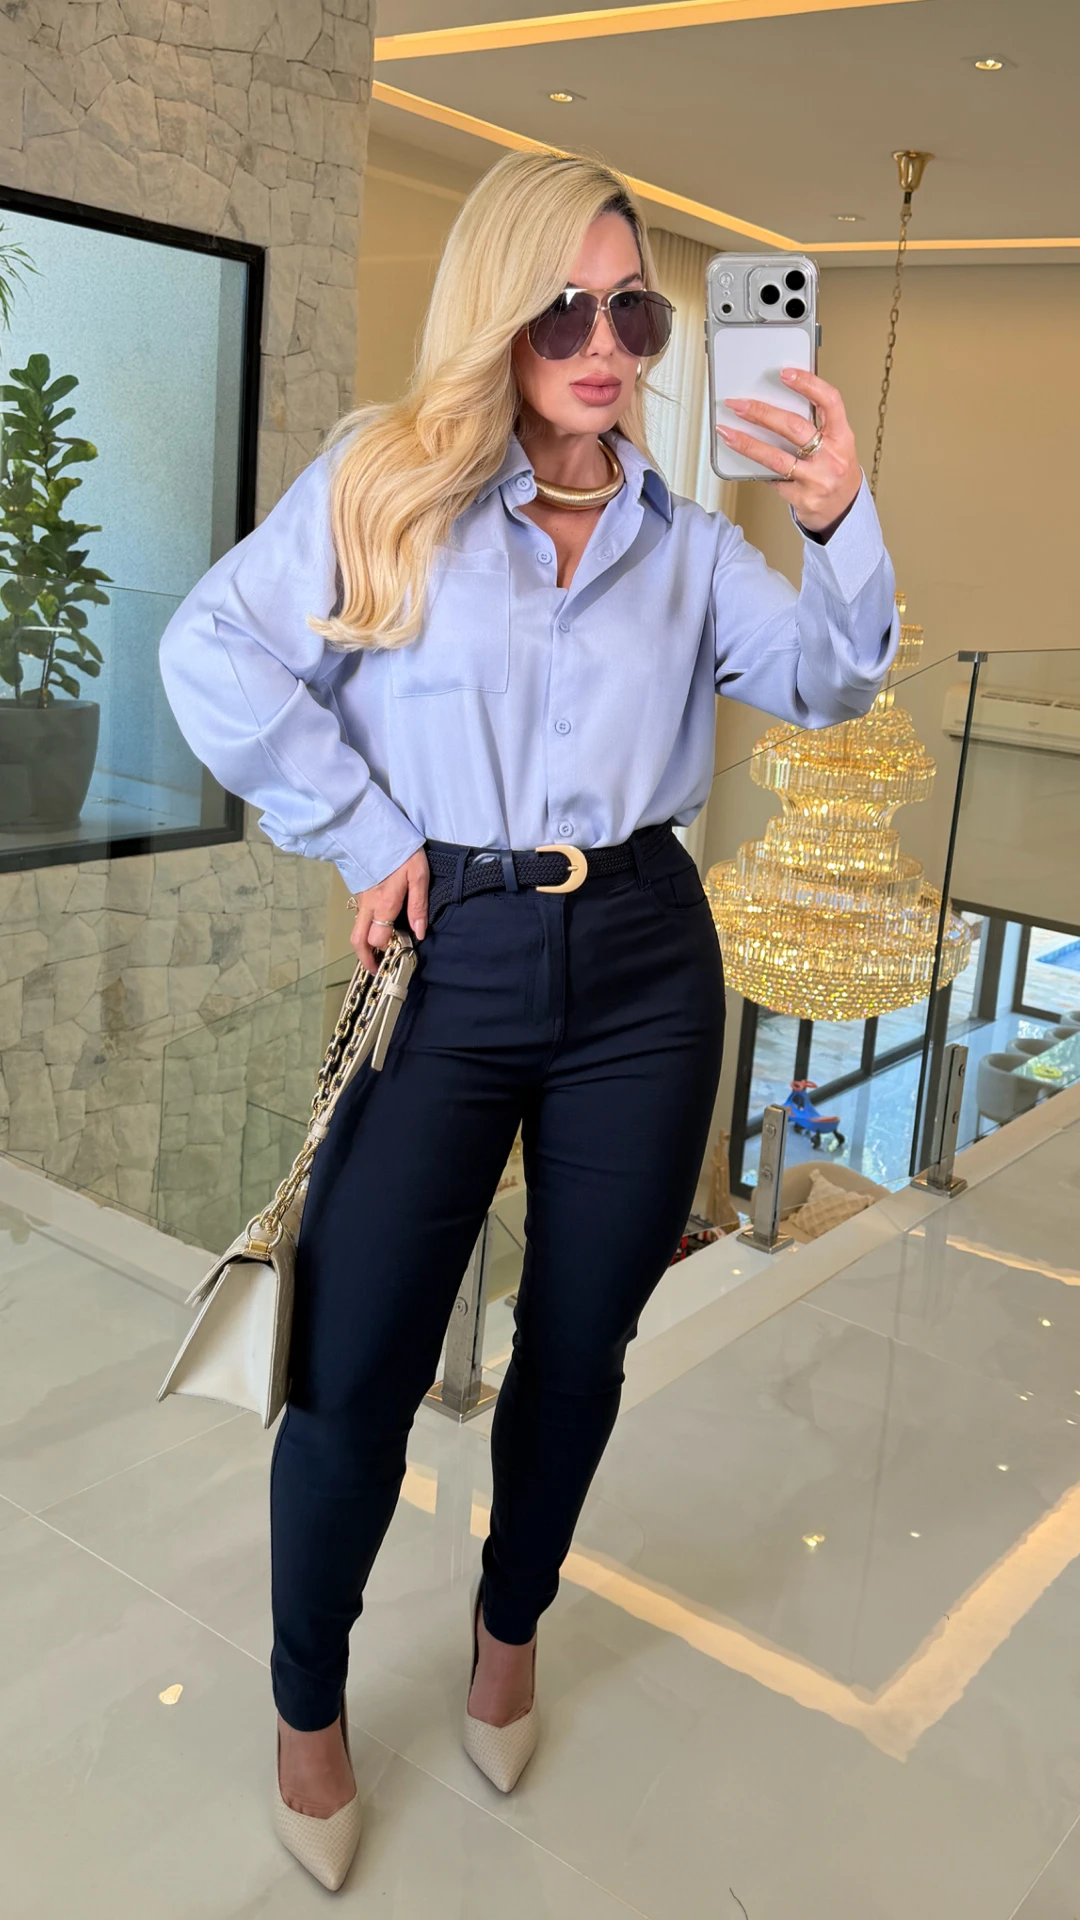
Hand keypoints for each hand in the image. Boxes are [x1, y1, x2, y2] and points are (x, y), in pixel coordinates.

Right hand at [349, 849, 428, 974]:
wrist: (372, 827)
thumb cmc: (400, 850)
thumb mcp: (418, 875)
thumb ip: (418, 905)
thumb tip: (419, 933)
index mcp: (384, 904)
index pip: (378, 939)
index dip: (387, 951)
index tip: (397, 957)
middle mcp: (368, 905)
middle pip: (358, 940)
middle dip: (366, 958)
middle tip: (376, 968)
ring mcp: (361, 898)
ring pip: (356, 928)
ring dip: (364, 943)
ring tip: (378, 952)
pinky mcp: (359, 890)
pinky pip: (360, 915)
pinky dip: (365, 927)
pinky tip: (378, 925)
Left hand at [718, 368, 860, 532]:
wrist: (844, 510)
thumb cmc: (837, 471)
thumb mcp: (837, 443)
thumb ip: (816, 425)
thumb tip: (777, 404)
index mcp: (842, 437)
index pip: (829, 401)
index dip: (808, 384)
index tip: (785, 373)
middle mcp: (831, 457)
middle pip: (793, 427)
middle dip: (761, 413)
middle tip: (739, 405)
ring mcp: (816, 479)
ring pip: (776, 457)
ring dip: (747, 443)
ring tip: (728, 432)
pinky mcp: (802, 498)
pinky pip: (773, 480)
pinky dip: (758, 469)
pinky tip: (745, 461)